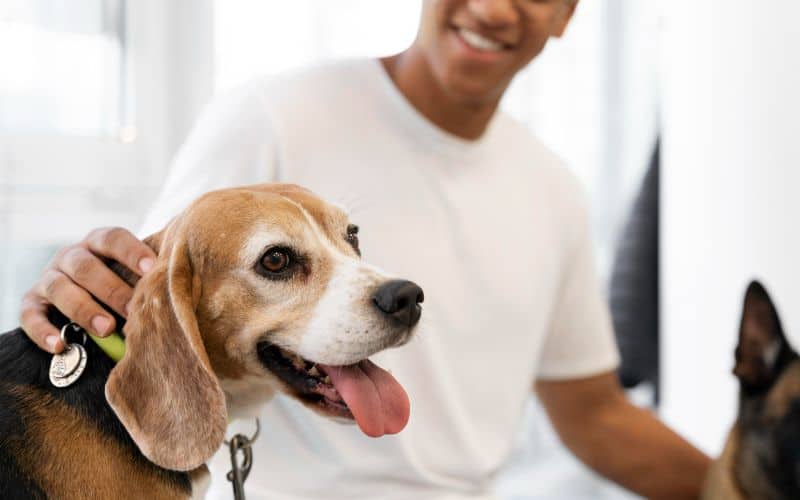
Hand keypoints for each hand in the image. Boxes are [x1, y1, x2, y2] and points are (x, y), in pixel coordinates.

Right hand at [20, 227, 156, 353]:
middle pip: (86, 266)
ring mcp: (48, 278)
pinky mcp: (31, 303)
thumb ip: (146, 277)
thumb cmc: (117, 285)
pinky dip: (44, 331)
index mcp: (98, 243)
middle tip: (133, 311)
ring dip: (84, 309)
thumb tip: (174, 289)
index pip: (113, 238)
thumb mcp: (129, 275)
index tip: (152, 268)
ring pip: (60, 288)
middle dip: (111, 290)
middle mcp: (70, 256)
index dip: (132, 251)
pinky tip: (60, 345)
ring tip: (106, 328)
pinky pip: (30, 315)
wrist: (79, 300)